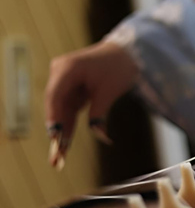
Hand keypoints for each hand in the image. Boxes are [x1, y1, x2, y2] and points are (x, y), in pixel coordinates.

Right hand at [44, 41, 138, 167]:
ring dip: (62, 130)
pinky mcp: (72, 87)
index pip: (55, 95)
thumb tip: (99, 135)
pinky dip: (70, 123)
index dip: (54, 116)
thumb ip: (100, 113)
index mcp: (67, 69)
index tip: (54, 134)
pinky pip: (69, 108)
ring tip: (60, 154)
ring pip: (61, 109)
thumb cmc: (119, 66)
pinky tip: (66, 142)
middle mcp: (60, 73)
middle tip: (58, 152)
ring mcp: (64, 80)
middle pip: (55, 105)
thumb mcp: (110, 91)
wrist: (127, 53)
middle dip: (57, 129)